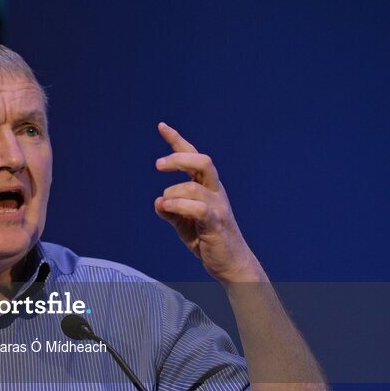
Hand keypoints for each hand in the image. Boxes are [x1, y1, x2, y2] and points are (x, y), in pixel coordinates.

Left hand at [153, 122, 263, 283]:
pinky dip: (179, 206)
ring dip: (172, 193)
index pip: (193, 158)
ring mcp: (218, 206)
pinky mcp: (216, 223)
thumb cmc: (207, 240)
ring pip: (194, 187)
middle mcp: (215, 192)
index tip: (162, 126)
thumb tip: (158, 202)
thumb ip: (171, 211)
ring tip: (164, 204)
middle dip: (178, 159)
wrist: (231, 264)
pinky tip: (167, 209)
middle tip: (158, 165)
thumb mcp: (183, 224)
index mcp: (207, 187)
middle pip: (202, 162)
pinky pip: (198, 208)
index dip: (178, 141)